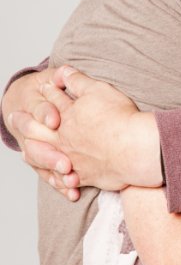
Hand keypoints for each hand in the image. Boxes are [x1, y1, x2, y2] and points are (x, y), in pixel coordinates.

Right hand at [1, 68, 80, 196]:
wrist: (24, 104)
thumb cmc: (47, 90)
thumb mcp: (53, 80)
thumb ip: (61, 77)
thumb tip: (65, 71)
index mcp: (33, 106)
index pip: (37, 109)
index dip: (45, 113)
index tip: (55, 119)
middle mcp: (32, 130)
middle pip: (37, 144)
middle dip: (50, 154)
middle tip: (66, 163)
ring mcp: (37, 147)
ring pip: (42, 163)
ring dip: (55, 173)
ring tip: (71, 181)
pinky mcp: (47, 161)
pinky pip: (50, 176)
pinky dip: (61, 185)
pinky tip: (72, 193)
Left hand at [9, 66, 162, 192]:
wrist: (134, 148)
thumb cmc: (119, 118)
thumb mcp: (98, 90)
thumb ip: (78, 81)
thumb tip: (64, 71)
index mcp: (68, 116)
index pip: (53, 102)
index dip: (46, 94)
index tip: (39, 90)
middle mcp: (65, 139)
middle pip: (39, 131)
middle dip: (26, 122)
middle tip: (14, 118)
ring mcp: (72, 159)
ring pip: (46, 158)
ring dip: (37, 153)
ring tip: (26, 152)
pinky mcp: (85, 175)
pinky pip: (66, 180)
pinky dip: (59, 180)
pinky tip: (57, 178)